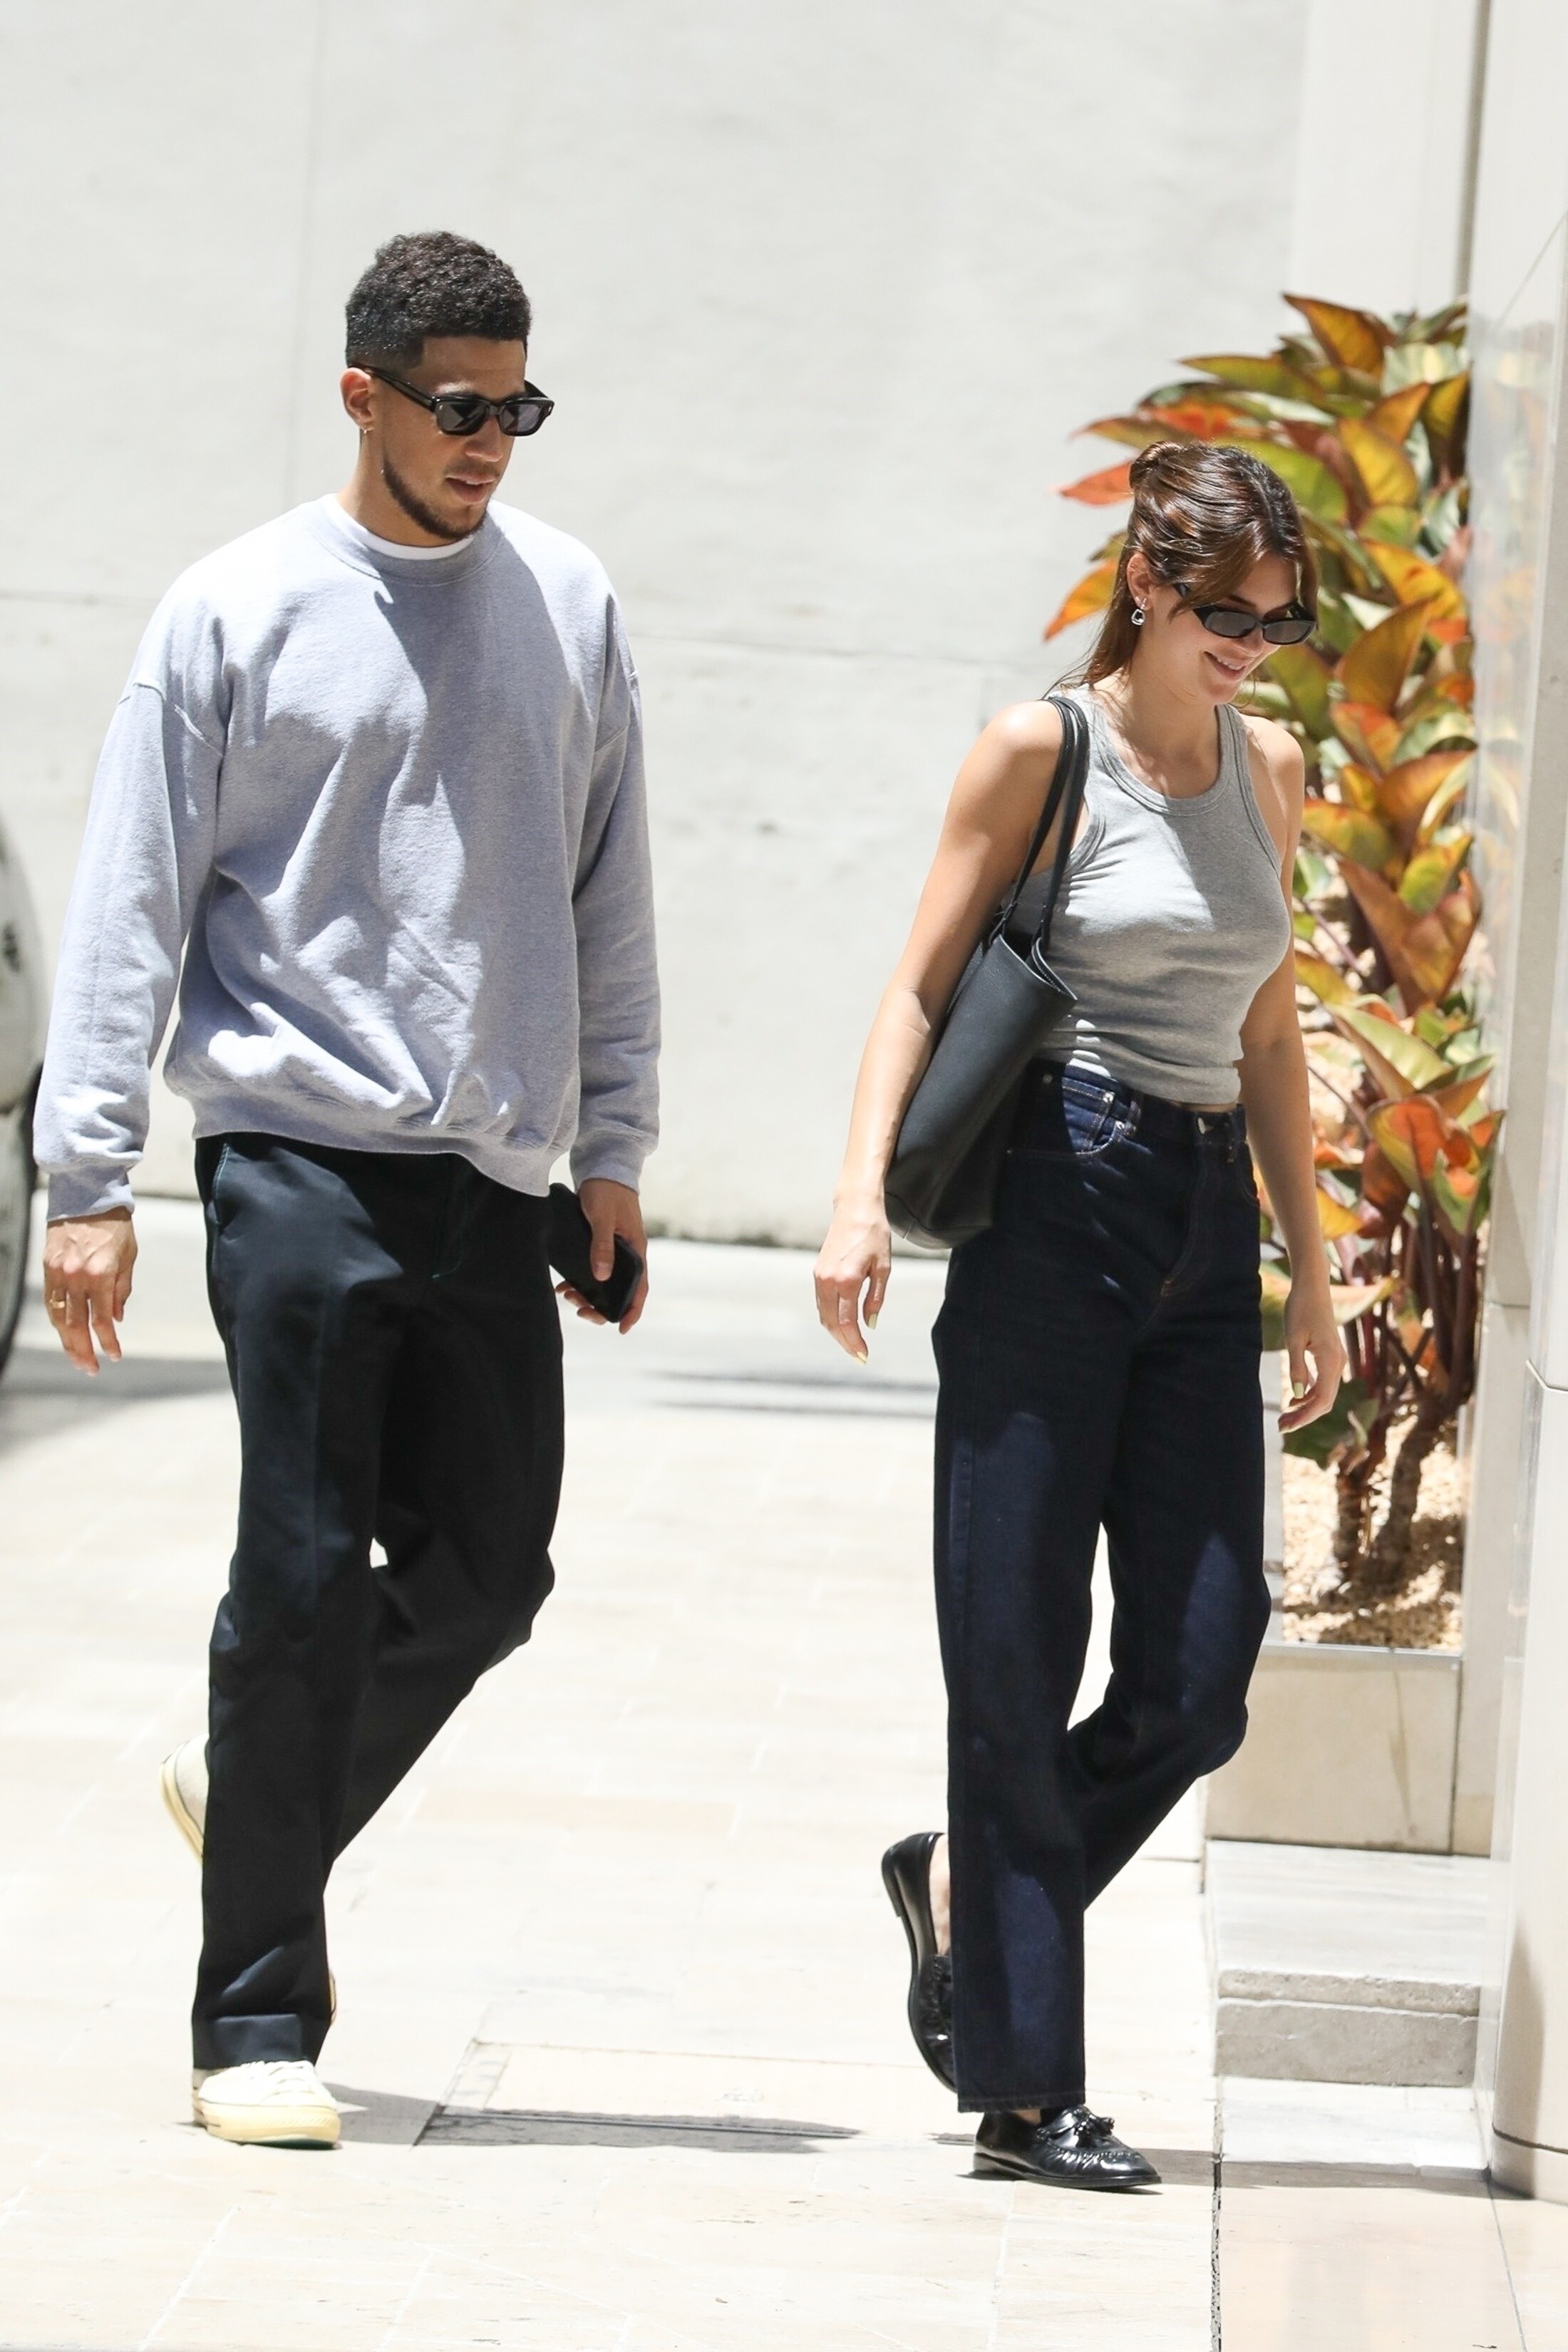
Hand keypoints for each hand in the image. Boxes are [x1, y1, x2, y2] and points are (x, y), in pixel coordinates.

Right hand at [42, 1208, 137, 1374]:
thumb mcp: (129, 1257)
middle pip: (77, 1325)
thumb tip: (116, 1318)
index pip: (102, 1320)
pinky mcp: (47, 1266)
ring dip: (68, 1341)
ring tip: (77, 1359)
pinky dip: (57, 1320)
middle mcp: (77, 1276)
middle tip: (91, 1369)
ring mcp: (59, 1272)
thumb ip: (121, 1290)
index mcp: (101, 1274)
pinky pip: (50, 1301)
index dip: (108, 1342)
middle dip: (84, 1351)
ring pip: (59, 1317)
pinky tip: (65, 1333)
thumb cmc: (116, 1225)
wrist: (88, 1195)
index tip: (114, 1355)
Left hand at [559, 1178, 648, 1332]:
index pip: (640, 1288)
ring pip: (604, 1283)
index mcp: (636, 1249)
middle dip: (600, 1306)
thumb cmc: (606, 1190)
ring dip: (587, 1294)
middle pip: (620, 1290)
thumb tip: (601, 1277)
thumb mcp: (602, 1218)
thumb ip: (601, 1246)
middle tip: (580, 1311)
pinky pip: (593, 1270)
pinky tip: (563, 1284)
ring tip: (567, 1297)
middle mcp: (628, 1253)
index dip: (633, 1311)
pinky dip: (579, 1281)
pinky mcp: (601, 1244)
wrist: (603, 1166)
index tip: (621, 1329)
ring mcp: (615, 1249)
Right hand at [814, 1195, 890, 1362]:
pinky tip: (843, 1324)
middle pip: (832, 1323)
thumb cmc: (874, 1235)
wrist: (855, 1208)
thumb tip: (869, 1324)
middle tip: (859, 1356)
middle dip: (844, 1342)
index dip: (855, 1342)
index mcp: (847, 1280)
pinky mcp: (818, 1272)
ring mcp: (819, 1276)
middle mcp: (828, 1280)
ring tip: (852, 1344)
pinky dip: (831, 1318)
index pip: (847, 1322)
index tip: (864, 1356)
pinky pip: (822, 1304)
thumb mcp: (883, 1267)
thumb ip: (876, 1298)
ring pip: (824, 1315)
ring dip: (836, 1332)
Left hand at [1279, 1278, 1345, 1433]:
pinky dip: (1310, 1394)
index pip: (1322, 1400)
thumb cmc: (1300, 1309)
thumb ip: (1297, 1368)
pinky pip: (1324, 1382)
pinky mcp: (1331, 1355)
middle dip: (1304, 1417)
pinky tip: (1294, 1400)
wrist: (1312, 1287)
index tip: (1285, 1427)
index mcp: (1331, 1360)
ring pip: (1325, 1393)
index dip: (1304, 1417)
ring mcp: (1337, 1359)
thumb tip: (1299, 1396)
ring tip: (1284, 1417)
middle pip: (1325, 1401)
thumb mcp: (1293, 1340)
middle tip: (1281, 1427)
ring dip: (1306, 1407)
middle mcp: (1338, 1363)